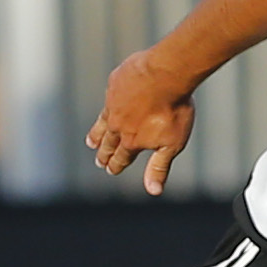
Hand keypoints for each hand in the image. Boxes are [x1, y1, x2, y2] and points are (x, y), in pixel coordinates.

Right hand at [87, 49, 195, 195]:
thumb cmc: (174, 110)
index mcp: (131, 141)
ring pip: (103, 122)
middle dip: (104, 154)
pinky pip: (109, 98)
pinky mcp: (115, 84)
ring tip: (92, 141)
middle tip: (99, 161)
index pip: (121, 158)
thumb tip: (153, 192)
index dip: (116, 166)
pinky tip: (108, 107)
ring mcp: (114, 103)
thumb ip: (159, 167)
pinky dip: (107, 106)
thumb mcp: (172, 144)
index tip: (111, 170)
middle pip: (109, 143)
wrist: (167, 74)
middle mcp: (118, 124)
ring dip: (97, 134)